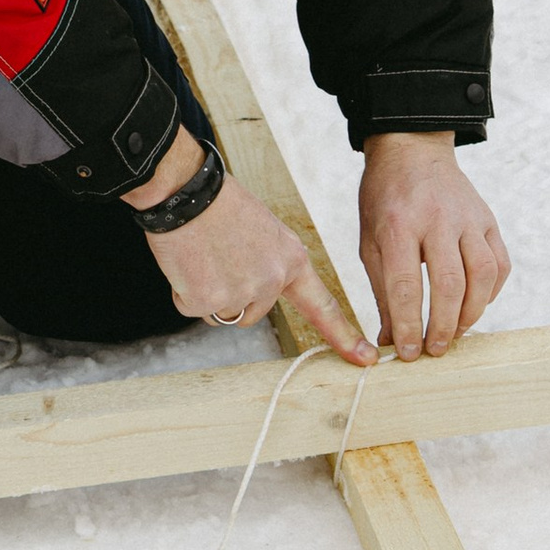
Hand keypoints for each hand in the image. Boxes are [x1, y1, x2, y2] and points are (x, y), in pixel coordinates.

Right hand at [131, 134, 374, 365]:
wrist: (185, 190)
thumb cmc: (221, 204)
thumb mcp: (263, 230)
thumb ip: (270, 264)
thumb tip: (256, 291)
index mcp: (291, 261)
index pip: (323, 306)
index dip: (344, 336)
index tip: (365, 359)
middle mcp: (272, 281)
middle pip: (252, 314)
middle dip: (233, 295)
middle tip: (218, 257)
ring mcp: (240, 294)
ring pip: (223, 314)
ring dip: (208, 294)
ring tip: (202, 256)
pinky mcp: (207, 301)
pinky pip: (193, 308)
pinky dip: (184, 290)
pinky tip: (186, 261)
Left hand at [359, 133, 508, 360]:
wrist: (412, 151)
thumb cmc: (385, 201)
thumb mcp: (370, 242)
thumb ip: (382, 291)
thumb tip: (390, 340)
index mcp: (398, 224)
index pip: (406, 286)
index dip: (409, 325)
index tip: (408, 353)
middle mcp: (436, 219)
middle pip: (449, 283)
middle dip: (443, 326)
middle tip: (435, 350)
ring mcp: (467, 217)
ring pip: (481, 274)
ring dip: (471, 313)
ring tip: (456, 332)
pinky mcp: (488, 218)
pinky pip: (499, 263)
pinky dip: (491, 291)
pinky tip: (475, 304)